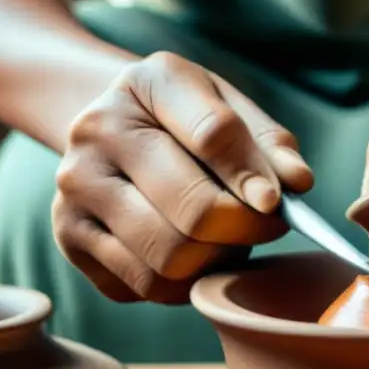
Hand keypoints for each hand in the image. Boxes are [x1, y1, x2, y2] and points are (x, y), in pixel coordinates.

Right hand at [53, 51, 313, 302]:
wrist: (108, 128)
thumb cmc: (185, 121)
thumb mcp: (228, 107)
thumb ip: (268, 143)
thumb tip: (299, 184)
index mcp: (147, 83)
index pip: (212, 134)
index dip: (253, 175)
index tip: (278, 202)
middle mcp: (97, 131)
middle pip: (195, 211)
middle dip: (245, 229)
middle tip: (267, 226)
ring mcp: (76, 187)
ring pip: (171, 258)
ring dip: (217, 260)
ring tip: (228, 239)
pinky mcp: (69, 236)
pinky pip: (146, 285)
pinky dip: (183, 282)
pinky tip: (193, 255)